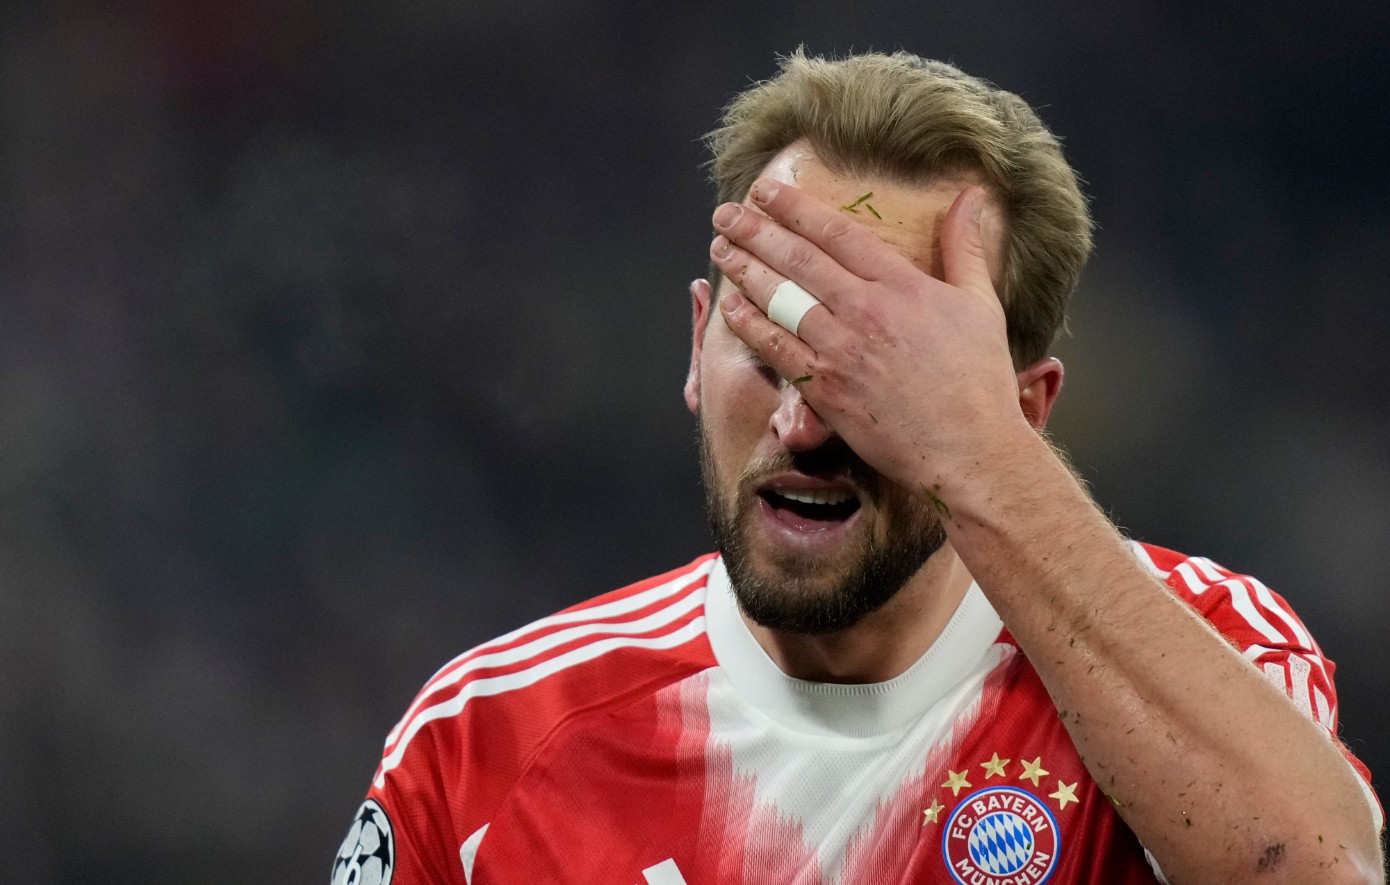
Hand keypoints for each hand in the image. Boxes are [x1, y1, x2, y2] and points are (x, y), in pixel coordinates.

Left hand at [709, 178, 1035, 495]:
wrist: (968, 450)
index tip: (766, 191)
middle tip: (726, 213)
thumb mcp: (981, 304)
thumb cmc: (979, 381)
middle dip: (756, 230)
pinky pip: (776, 349)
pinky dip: (749, 324)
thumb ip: (967, 248)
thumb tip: (973, 197)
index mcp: (902, 285)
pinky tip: (730, 306)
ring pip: (780, 299)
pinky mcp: (825, 389)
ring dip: (745, 269)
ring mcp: (841, 350)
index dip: (795, 208)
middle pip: (798, 259)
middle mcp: (865, 311)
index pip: (837, 233)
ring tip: (720, 247)